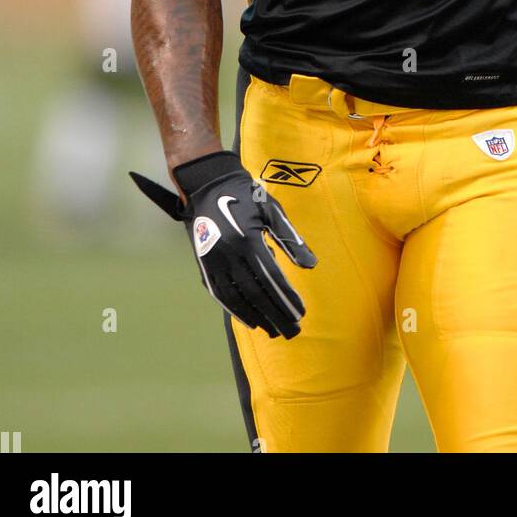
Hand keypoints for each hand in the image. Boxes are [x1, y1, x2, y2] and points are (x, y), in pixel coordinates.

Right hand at [130, 150, 316, 337]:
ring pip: (237, 297)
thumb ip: (290, 238)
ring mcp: (215, 262)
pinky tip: (249, 320)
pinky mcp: (205, 265)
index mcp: (248, 241)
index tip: (300, 313)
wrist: (209, 184)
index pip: (272, 279)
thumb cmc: (246, 195)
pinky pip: (220, 293)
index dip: (286, 298)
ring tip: (274, 330)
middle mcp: (230, 255)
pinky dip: (235, 309)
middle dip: (275, 314)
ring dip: (256, 316)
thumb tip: (310, 265)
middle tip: (292, 331)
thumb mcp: (271, 210)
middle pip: (255, 294)